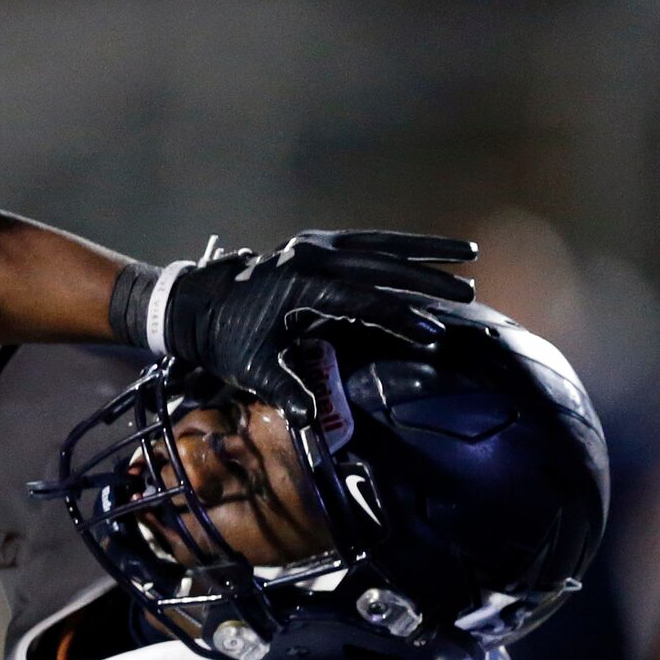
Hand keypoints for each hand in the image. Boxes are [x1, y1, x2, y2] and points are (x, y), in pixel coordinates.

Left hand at [132, 230, 476, 399]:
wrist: (191, 304)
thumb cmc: (222, 339)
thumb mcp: (250, 367)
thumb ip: (284, 388)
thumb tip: (312, 418)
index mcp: (297, 285)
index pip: (362, 301)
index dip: (399, 319)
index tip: (432, 334)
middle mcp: (309, 257)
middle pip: (380, 265)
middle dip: (427, 279)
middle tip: (468, 293)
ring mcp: (311, 245)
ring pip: (378, 243)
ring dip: (423, 248)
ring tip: (468, 251)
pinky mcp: (312, 245)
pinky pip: (364, 242)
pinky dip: (397, 245)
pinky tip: (427, 250)